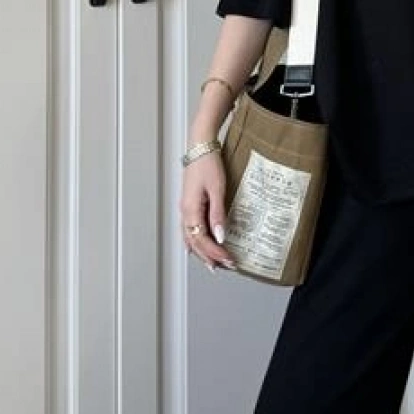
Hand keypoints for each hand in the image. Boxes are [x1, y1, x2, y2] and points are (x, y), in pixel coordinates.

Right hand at [180, 154, 235, 270]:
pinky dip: (194, 242)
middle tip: (225, 267)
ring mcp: (185, 208)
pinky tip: (197, 247)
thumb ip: (218, 214)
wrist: (200, 146)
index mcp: (190, 209)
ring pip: (190, 238)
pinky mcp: (189, 204)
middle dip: (209, 256)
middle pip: (194, 242)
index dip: (215, 252)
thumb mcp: (217, 189)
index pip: (202, 239)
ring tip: (213, 264)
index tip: (228, 260)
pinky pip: (189, 229)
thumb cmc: (208, 164)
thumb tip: (220, 236)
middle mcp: (185, 212)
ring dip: (202, 252)